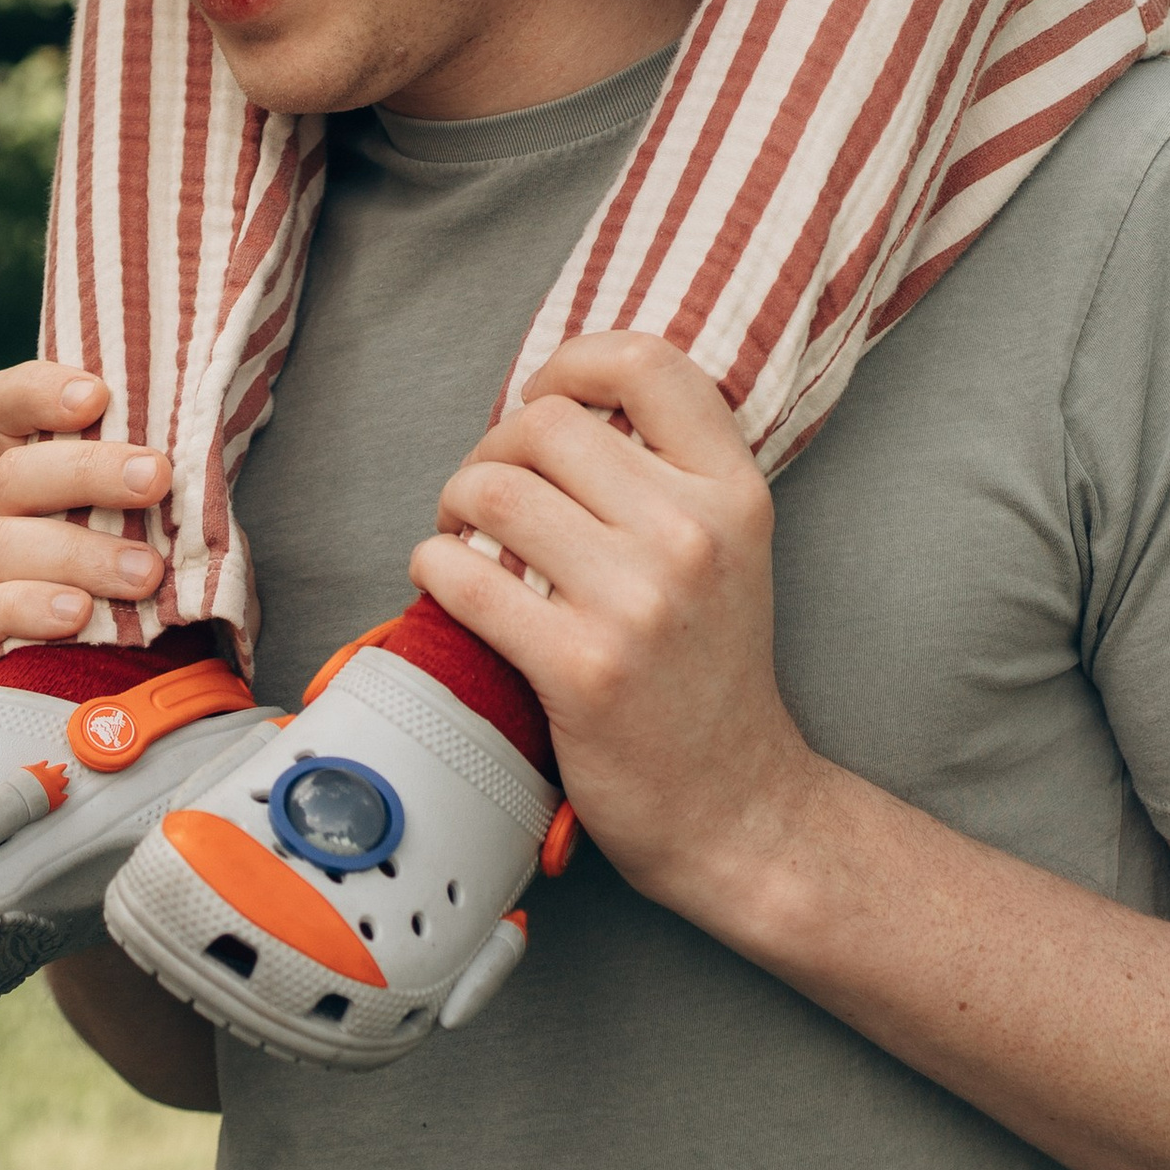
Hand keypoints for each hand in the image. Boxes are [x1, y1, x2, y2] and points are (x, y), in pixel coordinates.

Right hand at [0, 358, 171, 696]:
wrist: (114, 727)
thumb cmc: (147, 620)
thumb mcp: (167, 555)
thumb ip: (170, 514)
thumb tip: (208, 477)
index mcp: (28, 488)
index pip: (0, 411)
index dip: (36, 392)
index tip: (97, 396)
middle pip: (5, 478)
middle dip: (85, 472)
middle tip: (155, 480)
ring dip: (69, 554)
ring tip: (139, 574)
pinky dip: (17, 616)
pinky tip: (73, 620)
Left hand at [408, 333, 822, 920]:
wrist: (736, 807)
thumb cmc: (709, 671)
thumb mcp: (730, 548)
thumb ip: (667, 472)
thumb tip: (551, 404)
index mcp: (735, 492)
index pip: (648, 363)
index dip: (573, 363)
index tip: (543, 399)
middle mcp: (694, 534)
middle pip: (546, 424)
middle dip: (492, 448)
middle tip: (486, 495)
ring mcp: (638, 602)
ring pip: (494, 492)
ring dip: (454, 505)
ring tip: (463, 537)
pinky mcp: (581, 669)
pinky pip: (464, 578)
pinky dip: (433, 568)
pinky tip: (445, 582)